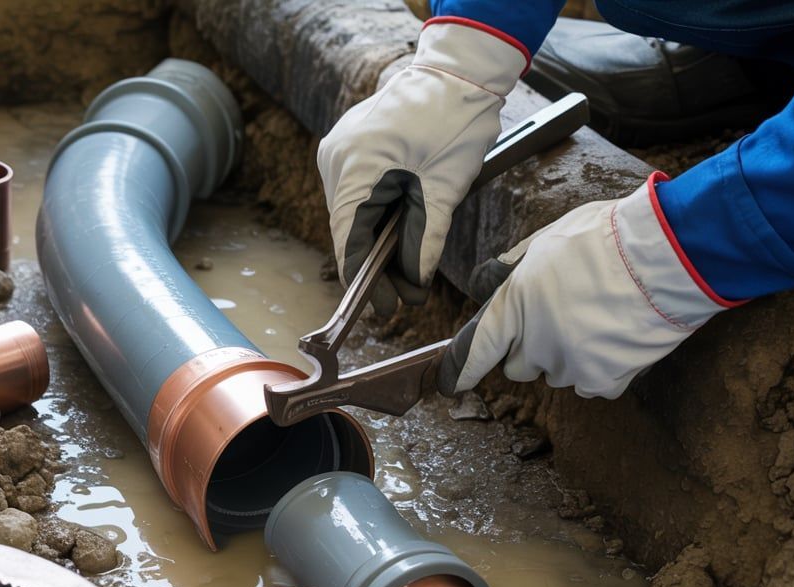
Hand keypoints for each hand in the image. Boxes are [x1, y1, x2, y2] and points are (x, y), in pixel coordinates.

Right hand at [317, 19, 527, 315]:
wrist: (458, 72)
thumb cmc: (456, 121)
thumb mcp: (446, 189)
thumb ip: (426, 241)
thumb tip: (414, 285)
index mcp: (356, 167)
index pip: (350, 239)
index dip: (365, 279)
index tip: (384, 308)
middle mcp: (335, 159)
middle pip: (350, 229)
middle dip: (378, 264)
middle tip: (406, 294)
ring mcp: (338, 152)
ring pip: (353, 215)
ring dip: (379, 242)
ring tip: (408, 272)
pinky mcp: (349, 149)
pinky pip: (358, 194)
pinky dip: (379, 218)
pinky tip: (399, 236)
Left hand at [438, 174, 739, 398]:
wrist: (669, 255)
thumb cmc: (607, 238)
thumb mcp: (546, 240)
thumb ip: (509, 269)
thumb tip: (482, 284)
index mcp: (515, 306)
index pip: (475, 351)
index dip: (461, 370)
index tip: (452, 384)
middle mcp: (535, 342)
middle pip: (518, 366)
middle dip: (531, 349)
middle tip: (562, 318)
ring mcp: (570, 365)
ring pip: (557, 374)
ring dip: (568, 357)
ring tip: (599, 319)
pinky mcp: (604, 380)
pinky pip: (592, 384)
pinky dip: (602, 369)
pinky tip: (618, 338)